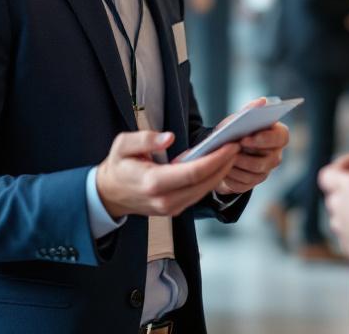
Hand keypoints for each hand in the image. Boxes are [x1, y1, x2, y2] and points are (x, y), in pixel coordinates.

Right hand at [96, 130, 238, 218]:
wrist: (109, 194)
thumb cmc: (118, 166)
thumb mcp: (122, 145)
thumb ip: (144, 139)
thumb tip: (168, 138)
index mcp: (153, 183)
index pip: (193, 173)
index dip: (215, 159)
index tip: (230, 145)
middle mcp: (165, 200)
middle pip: (204, 183)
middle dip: (224, 164)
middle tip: (238, 144)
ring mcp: (171, 208)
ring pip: (205, 191)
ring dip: (221, 172)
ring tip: (233, 152)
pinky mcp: (175, 210)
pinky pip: (198, 194)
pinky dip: (211, 180)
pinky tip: (219, 164)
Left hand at [212, 98, 289, 195]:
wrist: (222, 150)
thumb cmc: (235, 131)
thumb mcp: (238, 119)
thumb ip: (250, 110)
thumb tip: (262, 101)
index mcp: (277, 135)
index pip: (282, 137)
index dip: (265, 139)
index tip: (245, 138)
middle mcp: (275, 155)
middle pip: (269, 160)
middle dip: (247, 157)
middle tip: (231, 152)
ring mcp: (266, 171)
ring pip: (254, 174)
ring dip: (237, 167)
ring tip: (223, 160)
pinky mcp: (252, 183)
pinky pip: (243, 184)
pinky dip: (231, 178)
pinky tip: (222, 170)